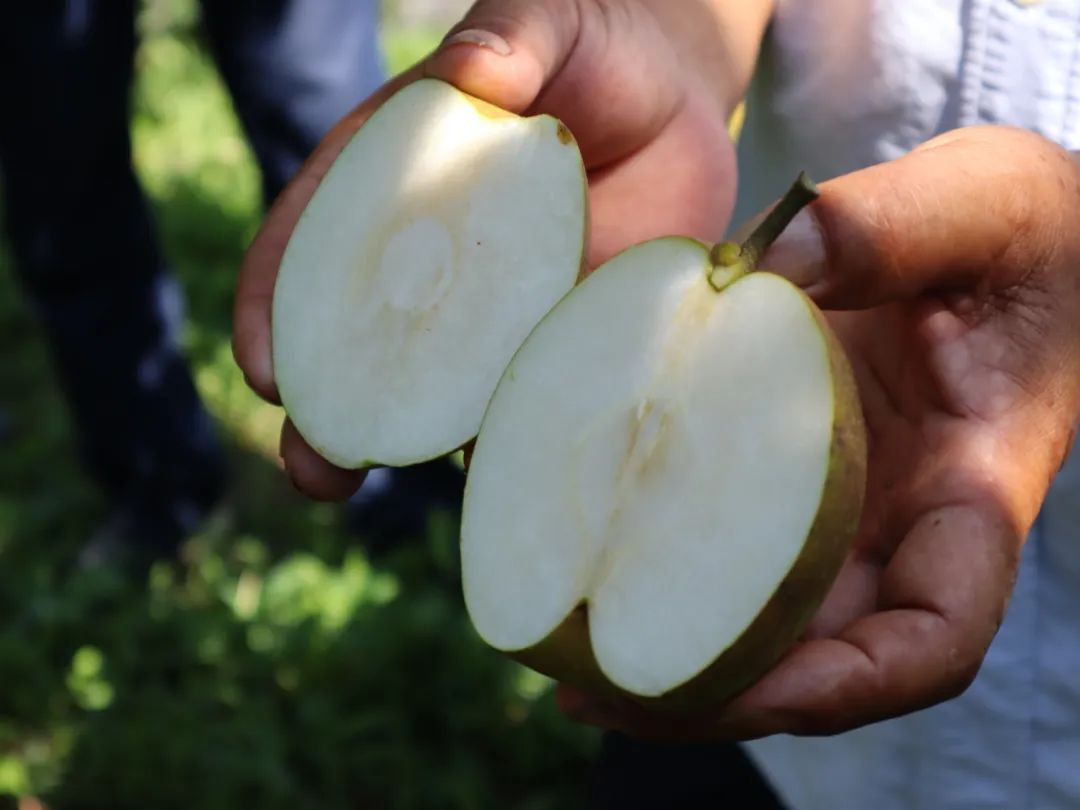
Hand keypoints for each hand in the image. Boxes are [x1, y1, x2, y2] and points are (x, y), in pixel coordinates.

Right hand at [233, 0, 757, 498]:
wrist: (676, 104)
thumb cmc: (596, 51)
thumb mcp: (548, 27)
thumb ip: (508, 43)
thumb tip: (471, 78)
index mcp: (395, 179)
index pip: (313, 242)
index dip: (276, 305)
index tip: (267, 368)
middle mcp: (431, 259)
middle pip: (356, 339)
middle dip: (325, 407)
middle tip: (313, 469)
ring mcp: (492, 310)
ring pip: (435, 389)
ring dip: (407, 444)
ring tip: (387, 495)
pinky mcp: (551, 338)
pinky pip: (522, 397)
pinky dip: (507, 442)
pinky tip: (504, 486)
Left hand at [558, 126, 1079, 740]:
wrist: (995, 242)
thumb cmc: (1016, 233)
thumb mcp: (978, 204)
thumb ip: (884, 227)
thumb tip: (747, 271)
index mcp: (970, 495)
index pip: (935, 637)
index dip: (843, 686)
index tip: (750, 685)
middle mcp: (899, 530)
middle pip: (820, 662)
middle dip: (716, 694)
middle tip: (599, 690)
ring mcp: (839, 511)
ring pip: (760, 617)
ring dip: (668, 649)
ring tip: (560, 651)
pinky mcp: (784, 473)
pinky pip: (722, 541)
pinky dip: (656, 562)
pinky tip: (575, 549)